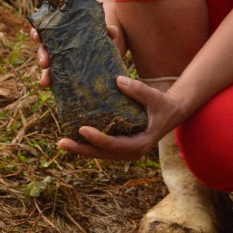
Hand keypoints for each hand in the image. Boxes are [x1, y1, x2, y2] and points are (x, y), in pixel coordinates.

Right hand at [31, 22, 126, 89]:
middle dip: (42, 56)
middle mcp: (56, 46)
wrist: (103, 52)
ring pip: (47, 66)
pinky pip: (54, 79)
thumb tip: (112, 31)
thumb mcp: (101, 34)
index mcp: (61, 33)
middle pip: (43, 49)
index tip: (36, 36)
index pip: (45, 30)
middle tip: (45, 62)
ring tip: (45, 82)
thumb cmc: (98, 37)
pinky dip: (51, 83)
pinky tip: (50, 88)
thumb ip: (106, 32)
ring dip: (45, 73)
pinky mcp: (62, 74)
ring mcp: (58, 61)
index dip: (38, 32)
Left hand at [57, 76, 187, 161]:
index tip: (81, 129)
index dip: (97, 139)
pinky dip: (88, 144)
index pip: (114, 145)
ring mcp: (125, 151)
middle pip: (102, 153)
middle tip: (61, 143)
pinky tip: (73, 137)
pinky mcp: (121, 146)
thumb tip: (118, 79)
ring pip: (100, 153)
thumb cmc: (163, 104)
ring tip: (62, 143)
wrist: (171, 113)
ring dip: (81, 149)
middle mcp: (131, 152)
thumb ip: (139, 90)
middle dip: (81, 149)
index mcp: (140, 144)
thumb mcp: (155, 97)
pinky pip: (102, 148)